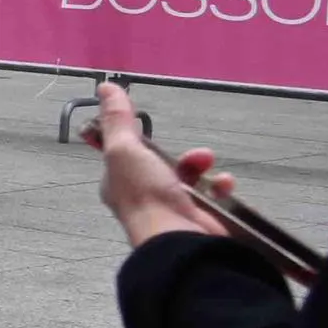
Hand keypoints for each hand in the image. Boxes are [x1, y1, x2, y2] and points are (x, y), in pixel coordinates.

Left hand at [88, 82, 225, 248]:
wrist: (179, 239)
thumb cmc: (145, 194)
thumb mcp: (124, 149)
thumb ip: (117, 119)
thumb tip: (105, 87)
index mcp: (119, 185)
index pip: (127, 158)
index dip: (140, 144)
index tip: (151, 132)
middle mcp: (144, 199)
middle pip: (165, 167)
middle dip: (184, 157)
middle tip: (198, 156)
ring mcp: (173, 212)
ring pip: (192, 181)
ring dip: (204, 168)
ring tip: (210, 167)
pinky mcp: (200, 221)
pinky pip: (214, 198)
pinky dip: (221, 188)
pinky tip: (223, 186)